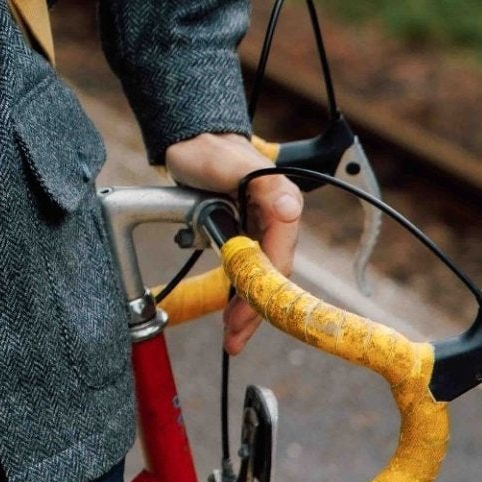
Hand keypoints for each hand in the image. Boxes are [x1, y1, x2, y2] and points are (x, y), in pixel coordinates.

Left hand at [160, 131, 303, 356]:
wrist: (191, 143)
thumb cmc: (209, 151)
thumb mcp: (230, 163)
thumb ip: (262, 184)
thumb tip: (290, 209)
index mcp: (281, 204)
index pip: (278, 258)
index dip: (264, 289)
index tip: (244, 314)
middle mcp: (277, 221)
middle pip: (272, 276)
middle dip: (255, 310)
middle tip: (233, 338)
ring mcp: (262, 231)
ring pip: (260, 279)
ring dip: (247, 310)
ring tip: (232, 338)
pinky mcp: (245, 237)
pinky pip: (246, 272)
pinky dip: (237, 294)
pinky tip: (228, 314)